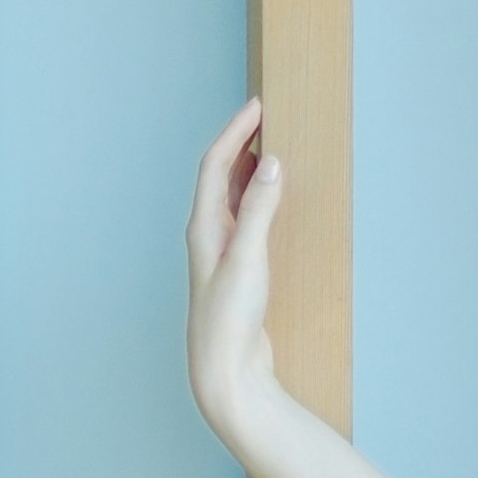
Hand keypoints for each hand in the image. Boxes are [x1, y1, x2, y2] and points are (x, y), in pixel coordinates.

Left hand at [184, 99, 286, 459]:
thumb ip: (258, 209)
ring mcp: (221, 254)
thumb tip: (271, 163)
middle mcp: (207, 237)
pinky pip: (246, 219)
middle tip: (267, 117)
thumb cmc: (228, 320)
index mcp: (203, 228)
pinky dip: (259, 199)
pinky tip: (274, 201)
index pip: (215, 164)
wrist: (225, 372)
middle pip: (220, 176)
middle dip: (242, 143)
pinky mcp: (237, 271)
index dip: (236, 131)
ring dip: (250, 170)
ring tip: (272, 148)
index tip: (258, 105)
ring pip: (232, 198)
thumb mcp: (247, 259)